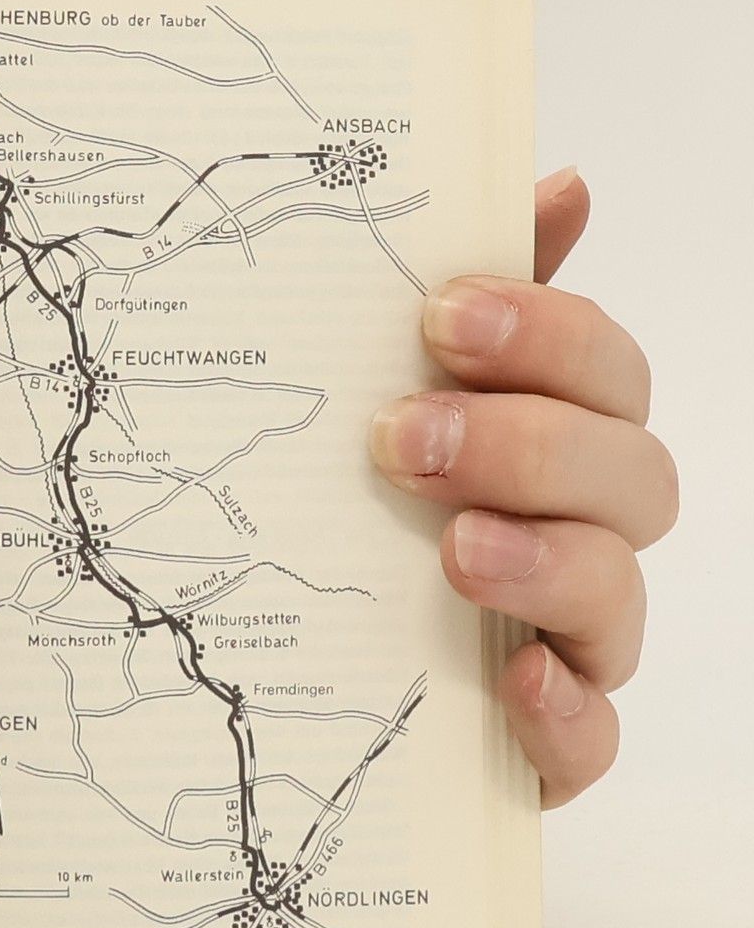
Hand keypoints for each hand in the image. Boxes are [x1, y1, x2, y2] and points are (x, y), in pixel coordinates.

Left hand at [369, 168, 677, 806]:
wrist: (298, 680)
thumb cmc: (361, 515)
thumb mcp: (382, 396)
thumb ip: (469, 299)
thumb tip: (560, 182)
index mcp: (557, 437)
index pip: (605, 370)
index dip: (546, 332)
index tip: (439, 315)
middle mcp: (582, 533)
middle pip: (630, 475)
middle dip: (529, 444)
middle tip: (404, 438)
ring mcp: (571, 641)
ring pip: (617, 596)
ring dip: (544, 561)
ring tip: (452, 548)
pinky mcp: (546, 745)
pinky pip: (593, 740)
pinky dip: (565, 715)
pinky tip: (512, 684)